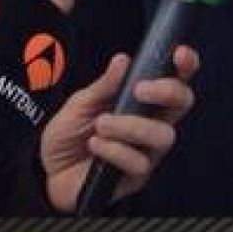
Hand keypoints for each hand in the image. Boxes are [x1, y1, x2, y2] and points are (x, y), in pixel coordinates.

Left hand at [40, 45, 198, 211]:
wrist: (46, 172)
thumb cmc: (68, 134)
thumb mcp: (80, 103)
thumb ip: (104, 85)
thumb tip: (123, 60)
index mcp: (143, 102)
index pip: (175, 80)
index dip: (186, 66)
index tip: (179, 54)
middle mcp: (151, 124)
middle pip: (183, 103)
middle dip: (166, 92)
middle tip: (138, 90)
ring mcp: (147, 151)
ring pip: (163, 135)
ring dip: (131, 126)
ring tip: (101, 124)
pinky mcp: (136, 177)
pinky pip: (140, 162)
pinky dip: (114, 150)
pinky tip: (95, 145)